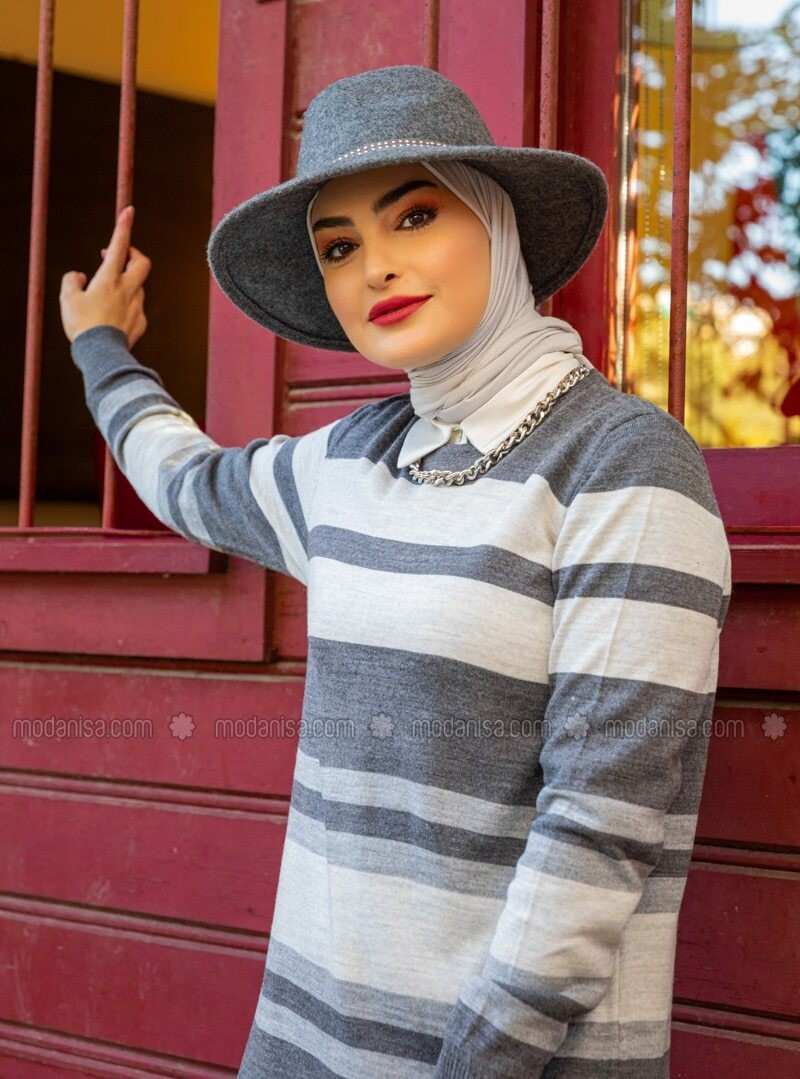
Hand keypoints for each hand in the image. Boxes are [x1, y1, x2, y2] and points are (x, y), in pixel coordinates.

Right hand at [60, 205, 151, 347]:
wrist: (102, 354)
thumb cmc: (83, 325)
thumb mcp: (67, 299)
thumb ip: (71, 281)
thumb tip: (79, 276)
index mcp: (109, 278)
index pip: (118, 245)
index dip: (123, 226)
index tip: (128, 211)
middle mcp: (128, 289)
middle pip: (142, 262)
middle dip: (134, 254)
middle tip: (122, 255)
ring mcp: (137, 306)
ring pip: (138, 286)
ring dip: (127, 283)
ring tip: (107, 294)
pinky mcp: (141, 322)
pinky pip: (136, 308)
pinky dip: (127, 306)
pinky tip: (115, 316)